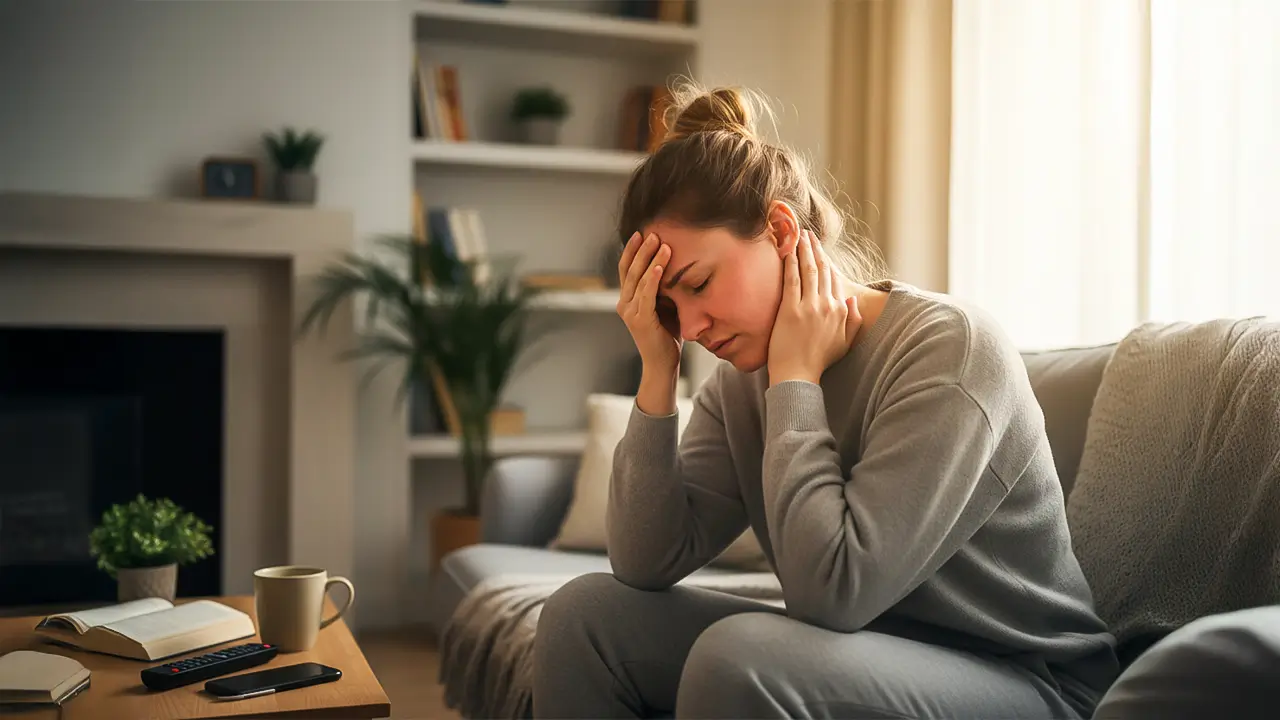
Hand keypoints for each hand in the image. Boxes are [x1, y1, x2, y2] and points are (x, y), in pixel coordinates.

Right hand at [617, 231, 682, 374]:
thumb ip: (664, 289)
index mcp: (627, 299)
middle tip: (653, 233)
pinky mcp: (640, 320)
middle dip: (642, 250)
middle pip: (630, 270)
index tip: (641, 233)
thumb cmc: (667, 335)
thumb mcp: (665, 306)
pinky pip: (646, 295)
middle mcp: (624, 304)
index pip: (626, 269)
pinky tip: (661, 266)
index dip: (632, 251)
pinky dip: (653, 279)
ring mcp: (630, 312)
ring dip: (650, 259)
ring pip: (638, 279)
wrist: (662, 364)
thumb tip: (677, 267)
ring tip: (661, 243)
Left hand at [767, 229, 862, 386]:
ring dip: (803, 250)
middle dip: (814, 249)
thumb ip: (853, 320)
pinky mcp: (791, 310)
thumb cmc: (819, 361)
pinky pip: (792, 280)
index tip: (819, 249)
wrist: (798, 375)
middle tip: (807, 234)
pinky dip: (790, 264)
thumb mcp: (845, 343)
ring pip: (808, 271)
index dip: (825, 261)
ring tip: (798, 236)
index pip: (833, 279)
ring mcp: (809, 306)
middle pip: (821, 270)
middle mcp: (827, 305)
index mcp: (840, 311)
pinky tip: (787, 252)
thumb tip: (852, 299)